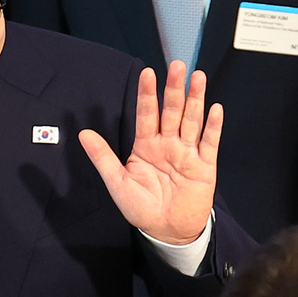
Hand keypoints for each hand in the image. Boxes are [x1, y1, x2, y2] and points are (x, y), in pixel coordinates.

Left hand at [79, 61, 222, 244]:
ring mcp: (187, 154)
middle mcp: (168, 144)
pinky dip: (213, 127)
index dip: (147, 94)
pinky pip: (209, 143)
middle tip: (176, 65)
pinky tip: (215, 109)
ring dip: (195, 100)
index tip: (147, 73)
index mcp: (146, 145)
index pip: (146, 114)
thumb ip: (102, 156)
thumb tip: (83, 133)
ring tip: (197, 77)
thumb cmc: (141, 207)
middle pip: (171, 111)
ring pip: (192, 121)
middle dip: (173, 88)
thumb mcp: (117, 181)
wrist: (166, 231)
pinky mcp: (205, 167)